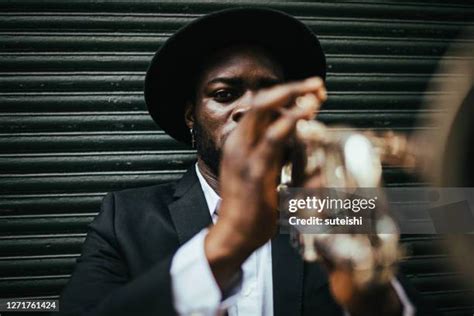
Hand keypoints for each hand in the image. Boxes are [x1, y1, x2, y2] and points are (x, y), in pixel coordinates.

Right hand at [204, 77, 326, 288]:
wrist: (234, 233)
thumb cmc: (249, 205)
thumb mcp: (262, 170)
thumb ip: (277, 152)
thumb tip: (299, 137)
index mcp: (239, 142)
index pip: (261, 107)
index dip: (286, 95)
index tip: (311, 93)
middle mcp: (239, 143)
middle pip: (261, 101)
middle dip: (291, 88)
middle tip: (316, 85)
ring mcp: (244, 155)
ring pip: (265, 112)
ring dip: (293, 100)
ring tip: (315, 95)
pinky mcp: (255, 170)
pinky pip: (273, 139)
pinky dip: (291, 122)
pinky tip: (306, 116)